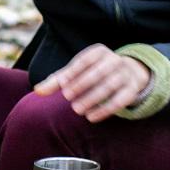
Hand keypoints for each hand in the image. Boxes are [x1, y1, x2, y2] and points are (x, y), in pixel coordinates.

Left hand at [33, 47, 153, 123]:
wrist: (128, 73)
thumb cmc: (93, 72)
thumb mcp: (76, 72)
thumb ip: (57, 81)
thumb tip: (37, 91)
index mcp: (98, 52)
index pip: (84, 61)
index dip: (73, 73)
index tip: (63, 86)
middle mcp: (114, 60)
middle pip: (98, 73)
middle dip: (82, 85)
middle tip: (68, 98)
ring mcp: (125, 74)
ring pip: (109, 86)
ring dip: (92, 99)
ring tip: (78, 110)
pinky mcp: (132, 89)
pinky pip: (120, 100)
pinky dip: (105, 110)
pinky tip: (91, 117)